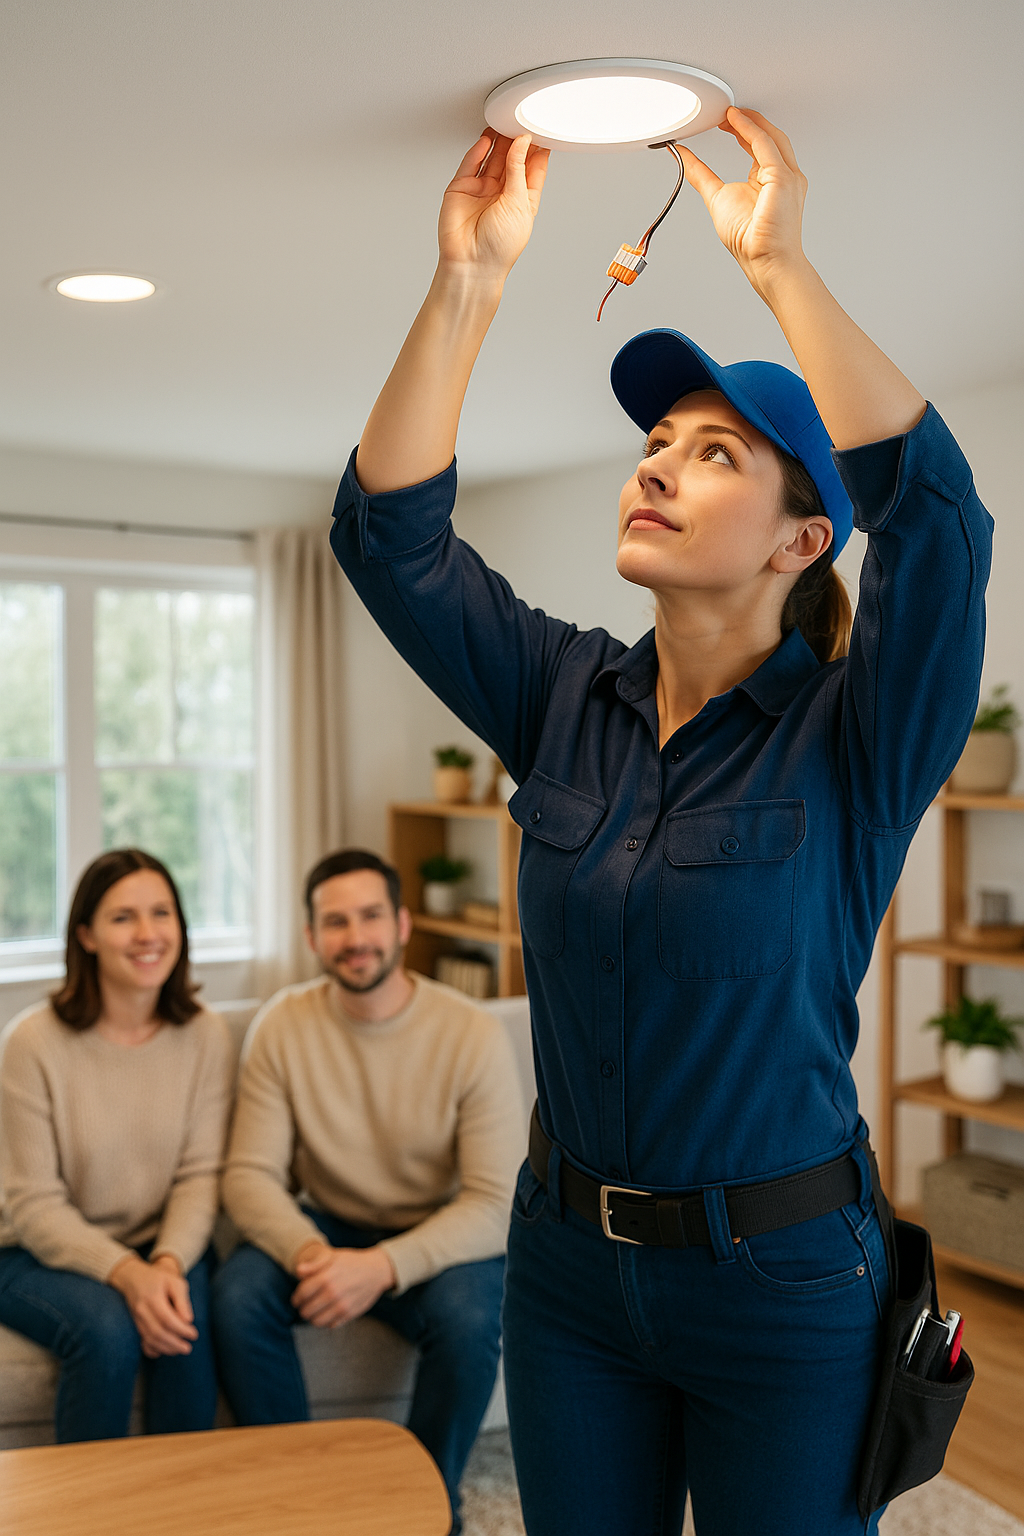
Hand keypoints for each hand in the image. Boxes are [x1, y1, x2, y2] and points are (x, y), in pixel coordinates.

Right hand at [108, 1253, 197, 1358]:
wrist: (134, 1278)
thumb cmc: (159, 1279)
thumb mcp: (175, 1282)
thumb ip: (182, 1300)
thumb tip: (189, 1320)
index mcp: (153, 1298)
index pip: (167, 1319)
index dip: (181, 1330)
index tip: (194, 1335)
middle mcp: (142, 1311)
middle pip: (158, 1332)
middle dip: (174, 1343)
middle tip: (188, 1348)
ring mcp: (136, 1320)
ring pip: (150, 1339)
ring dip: (166, 1348)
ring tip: (180, 1350)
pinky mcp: (136, 1325)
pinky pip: (142, 1342)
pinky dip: (152, 1350)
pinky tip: (164, 1351)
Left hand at [290, 1244, 396, 1327]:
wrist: (376, 1270)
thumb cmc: (352, 1262)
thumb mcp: (333, 1257)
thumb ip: (314, 1265)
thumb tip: (298, 1271)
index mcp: (326, 1277)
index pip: (301, 1295)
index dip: (296, 1298)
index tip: (297, 1299)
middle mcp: (333, 1293)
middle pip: (306, 1311)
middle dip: (303, 1308)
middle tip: (305, 1305)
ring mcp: (342, 1306)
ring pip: (316, 1322)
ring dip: (313, 1317)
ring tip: (315, 1310)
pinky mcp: (349, 1314)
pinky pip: (330, 1325)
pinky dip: (326, 1321)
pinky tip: (328, 1312)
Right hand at [437, 131, 548, 279]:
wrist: (472, 264)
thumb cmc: (500, 247)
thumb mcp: (520, 203)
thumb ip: (519, 169)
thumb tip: (523, 143)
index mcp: (522, 199)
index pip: (532, 167)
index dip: (536, 149)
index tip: (540, 130)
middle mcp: (502, 193)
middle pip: (511, 158)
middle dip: (517, 140)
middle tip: (521, 120)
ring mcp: (481, 189)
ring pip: (491, 157)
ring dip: (498, 140)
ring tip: (505, 121)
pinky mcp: (462, 188)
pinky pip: (471, 163)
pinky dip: (478, 150)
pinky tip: (487, 139)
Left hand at [678, 108, 808, 299]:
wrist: (766, 261)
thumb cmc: (750, 241)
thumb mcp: (717, 197)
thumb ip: (701, 174)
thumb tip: (683, 157)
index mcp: (772, 182)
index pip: (759, 147)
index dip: (743, 132)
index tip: (726, 122)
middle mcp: (783, 176)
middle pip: (768, 137)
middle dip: (748, 122)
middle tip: (726, 113)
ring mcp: (787, 176)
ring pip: (770, 136)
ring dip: (749, 121)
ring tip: (729, 113)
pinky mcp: (784, 177)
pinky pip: (765, 144)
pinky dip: (749, 129)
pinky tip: (734, 120)